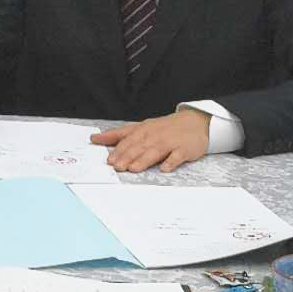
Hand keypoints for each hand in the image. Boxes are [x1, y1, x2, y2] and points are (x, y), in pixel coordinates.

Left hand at [90, 109, 211, 172]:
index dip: (118, 149)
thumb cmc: (165, 128)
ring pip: (155, 151)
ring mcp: (170, 142)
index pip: (129, 139)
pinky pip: (177, 156)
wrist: (195, 122)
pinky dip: (171, 162)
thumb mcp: (143, 127)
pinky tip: (164, 169)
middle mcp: (155, 135)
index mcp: (144, 130)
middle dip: (127, 156)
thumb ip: (120, 134)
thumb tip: (97, 139)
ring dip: (144, 160)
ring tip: (134, 168)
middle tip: (117, 166)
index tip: (109, 159)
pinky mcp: (184, 149)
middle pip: (140, 146)